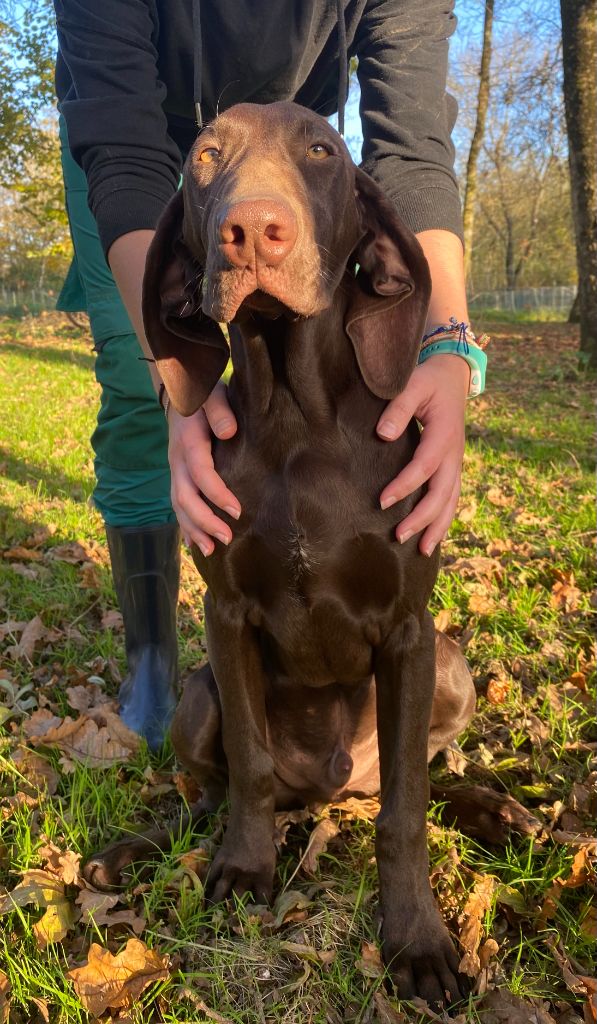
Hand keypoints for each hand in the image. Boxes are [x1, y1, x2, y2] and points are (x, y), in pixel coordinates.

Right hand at [168, 382, 239, 555]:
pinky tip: (199, 544)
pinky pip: (178, 505)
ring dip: (194, 529)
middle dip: (204, 521)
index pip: (200, 473)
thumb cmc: (203, 395)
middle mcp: (177, 460)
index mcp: (188, 442)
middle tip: (227, 538)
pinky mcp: (178, 477)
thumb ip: (220, 410)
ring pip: (179, 506)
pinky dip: (187, 527)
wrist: (180, 395)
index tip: (236, 511)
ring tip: (214, 549)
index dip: (216, 494)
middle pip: (185, 497)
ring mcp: (175, 471)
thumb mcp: (212, 394)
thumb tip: (229, 431)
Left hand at [377, 355, 468, 555]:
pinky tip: (431, 537)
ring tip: (421, 550)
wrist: (453, 375)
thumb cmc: (429, 380)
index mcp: (444, 435)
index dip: (404, 486)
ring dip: (437, 526)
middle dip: (422, 518)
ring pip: (451, 501)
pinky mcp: (452, 466)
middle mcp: (454, 454)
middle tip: (399, 536)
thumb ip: (398, 407)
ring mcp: (456, 462)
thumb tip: (384, 434)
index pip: (423, 467)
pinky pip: (451, 497)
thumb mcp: (414, 384)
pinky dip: (443, 519)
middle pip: (442, 493)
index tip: (382, 501)